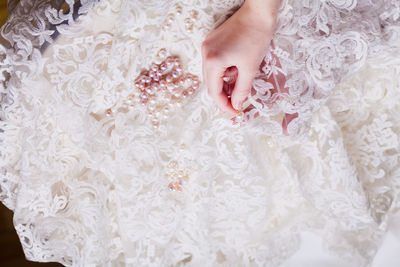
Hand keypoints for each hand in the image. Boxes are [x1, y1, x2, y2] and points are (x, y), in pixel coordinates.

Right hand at [201, 0, 279, 114]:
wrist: (258, 12)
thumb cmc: (256, 37)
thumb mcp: (250, 68)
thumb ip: (241, 90)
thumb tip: (236, 105)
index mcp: (213, 61)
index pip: (214, 91)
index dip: (224, 105)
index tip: (234, 112)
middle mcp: (205, 54)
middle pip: (210, 84)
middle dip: (222, 96)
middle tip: (235, 105)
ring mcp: (207, 46)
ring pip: (211, 74)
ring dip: (223, 84)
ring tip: (238, 88)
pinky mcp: (212, 42)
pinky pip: (214, 63)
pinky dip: (223, 72)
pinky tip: (235, 73)